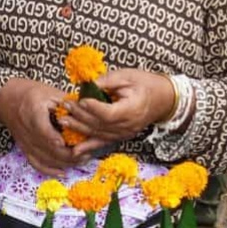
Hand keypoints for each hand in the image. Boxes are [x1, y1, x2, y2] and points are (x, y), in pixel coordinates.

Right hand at [0, 78, 82, 176]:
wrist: (8, 100)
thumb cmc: (33, 94)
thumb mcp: (50, 93)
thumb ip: (69, 104)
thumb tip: (90, 113)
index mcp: (32, 111)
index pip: (40, 127)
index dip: (51, 137)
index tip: (64, 143)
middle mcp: (27, 130)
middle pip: (46, 147)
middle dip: (68, 154)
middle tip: (88, 152)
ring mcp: (25, 142)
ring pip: (45, 158)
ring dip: (65, 162)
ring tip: (83, 159)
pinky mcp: (25, 149)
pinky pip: (36, 164)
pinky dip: (50, 170)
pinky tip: (63, 172)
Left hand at [57, 69, 175, 155]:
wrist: (163, 99)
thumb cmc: (145, 84)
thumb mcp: (127, 76)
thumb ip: (106, 81)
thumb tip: (85, 84)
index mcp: (132, 109)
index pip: (108, 113)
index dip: (92, 108)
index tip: (80, 99)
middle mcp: (128, 126)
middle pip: (100, 125)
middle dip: (80, 116)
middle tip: (65, 106)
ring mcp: (125, 134)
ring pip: (98, 134)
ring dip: (79, 129)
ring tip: (63, 121)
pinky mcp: (121, 136)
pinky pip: (103, 142)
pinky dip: (88, 146)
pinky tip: (75, 151)